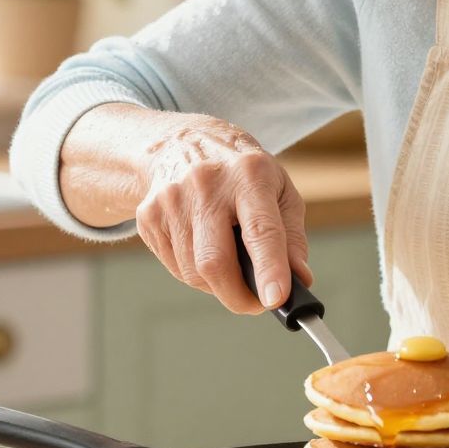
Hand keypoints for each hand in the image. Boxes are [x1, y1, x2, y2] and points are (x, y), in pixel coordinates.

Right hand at [132, 117, 310, 314]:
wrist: (184, 143)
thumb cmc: (243, 174)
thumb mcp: (280, 192)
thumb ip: (292, 238)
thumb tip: (299, 279)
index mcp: (250, 174)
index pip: (260, 230)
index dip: (269, 269)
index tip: (276, 299)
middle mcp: (206, 184)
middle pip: (215, 261)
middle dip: (238, 296)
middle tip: (256, 304)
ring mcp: (171, 200)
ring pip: (194, 272)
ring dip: (218, 284)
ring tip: (231, 262)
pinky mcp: (148, 216)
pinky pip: (175, 267)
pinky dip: (196, 273)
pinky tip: (205, 249)